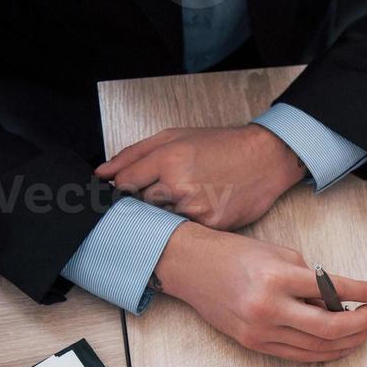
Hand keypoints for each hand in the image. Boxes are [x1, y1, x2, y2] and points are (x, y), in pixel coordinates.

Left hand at [97, 125, 305, 229]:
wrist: (265, 159)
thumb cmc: (219, 146)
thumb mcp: (174, 137)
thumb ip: (133, 154)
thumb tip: (101, 174)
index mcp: (167, 159)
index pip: (124, 184)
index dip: (123, 189)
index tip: (128, 192)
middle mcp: (179, 185)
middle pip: (141, 206)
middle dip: (147, 202)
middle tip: (165, 194)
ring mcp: (196, 207)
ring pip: (163, 220)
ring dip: (168, 213)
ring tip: (188, 198)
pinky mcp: (212, 224)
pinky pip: (186, 230)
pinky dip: (188, 222)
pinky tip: (202, 207)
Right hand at [154, 222, 366, 361]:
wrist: (192, 268)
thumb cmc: (235, 255)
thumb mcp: (280, 255)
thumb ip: (310, 279)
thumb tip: (338, 301)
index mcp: (277, 279)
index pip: (331, 289)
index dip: (358, 292)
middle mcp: (269, 309)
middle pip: (328, 328)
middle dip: (357, 325)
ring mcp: (260, 331)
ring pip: (316, 348)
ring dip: (345, 343)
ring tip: (361, 333)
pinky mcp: (254, 344)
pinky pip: (297, 354)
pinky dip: (322, 352)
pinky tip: (337, 344)